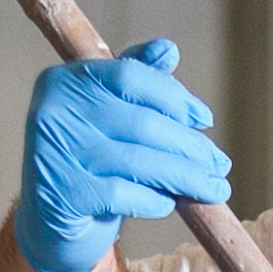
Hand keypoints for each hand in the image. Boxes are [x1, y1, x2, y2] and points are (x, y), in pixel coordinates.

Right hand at [15, 41, 230, 271]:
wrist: (51, 222)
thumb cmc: (90, 163)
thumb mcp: (109, 118)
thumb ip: (136, 82)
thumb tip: (169, 49)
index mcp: (64, 81)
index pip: (131, 75)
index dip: (175, 97)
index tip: (204, 120)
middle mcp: (53, 111)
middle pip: (143, 122)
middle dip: (191, 147)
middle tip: (221, 165)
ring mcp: (54, 152)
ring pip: (139, 161)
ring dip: (187, 178)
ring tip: (215, 189)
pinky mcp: (62, 193)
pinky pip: (125, 195)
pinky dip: (156, 201)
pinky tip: (168, 203)